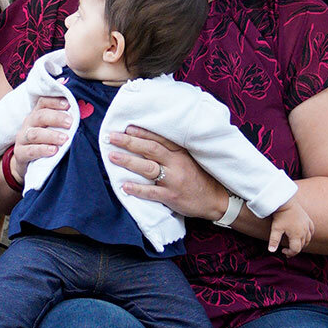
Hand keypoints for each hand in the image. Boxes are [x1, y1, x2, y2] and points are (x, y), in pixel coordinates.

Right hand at [14, 94, 70, 171]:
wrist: (27, 164)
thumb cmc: (45, 143)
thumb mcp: (52, 130)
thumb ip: (63, 123)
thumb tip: (83, 116)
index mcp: (36, 115)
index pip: (43, 102)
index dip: (55, 102)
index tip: (68, 105)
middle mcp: (28, 124)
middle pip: (39, 116)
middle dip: (56, 118)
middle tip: (70, 123)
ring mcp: (22, 139)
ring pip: (34, 134)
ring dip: (51, 136)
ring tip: (64, 139)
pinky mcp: (20, 153)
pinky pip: (30, 151)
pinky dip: (42, 150)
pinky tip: (53, 151)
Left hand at [108, 125, 226, 220]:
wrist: (216, 199)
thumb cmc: (201, 177)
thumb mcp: (191, 158)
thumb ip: (175, 150)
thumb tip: (152, 140)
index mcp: (181, 152)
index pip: (159, 139)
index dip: (142, 132)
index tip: (127, 127)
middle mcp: (177, 164)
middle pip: (150, 150)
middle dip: (129, 142)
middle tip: (112, 137)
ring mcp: (174, 180)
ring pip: (148, 168)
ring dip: (129, 161)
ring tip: (113, 156)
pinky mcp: (172, 196)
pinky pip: (151, 192)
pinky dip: (137, 189)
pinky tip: (124, 186)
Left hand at [268, 196, 314, 255]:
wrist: (285, 202)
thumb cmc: (280, 216)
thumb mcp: (275, 229)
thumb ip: (274, 241)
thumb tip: (271, 251)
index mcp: (297, 235)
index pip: (296, 249)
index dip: (289, 253)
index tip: (283, 251)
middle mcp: (304, 231)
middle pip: (302, 245)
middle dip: (295, 249)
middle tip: (288, 250)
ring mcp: (307, 225)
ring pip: (308, 239)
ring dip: (303, 243)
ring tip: (295, 244)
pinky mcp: (308, 220)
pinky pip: (312, 230)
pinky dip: (309, 234)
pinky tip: (305, 235)